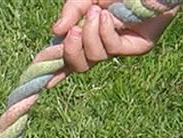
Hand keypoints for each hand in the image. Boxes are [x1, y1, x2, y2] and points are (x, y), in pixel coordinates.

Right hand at [52, 1, 178, 72]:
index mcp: (87, 37)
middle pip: (80, 66)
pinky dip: (105, 32)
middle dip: (71, 52)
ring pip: (94, 58)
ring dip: (90, 35)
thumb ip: (71, 12)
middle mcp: (103, 46)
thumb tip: (55, 31)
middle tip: (73, 32)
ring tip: (97, 12)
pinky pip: (112, 49)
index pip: (70, 60)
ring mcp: (119, 48)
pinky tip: (108, 16)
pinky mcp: (137, 47)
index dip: (57, 72)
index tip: (44, 81)